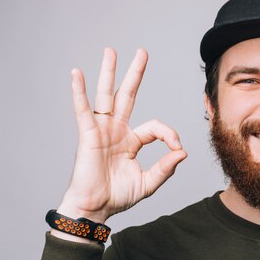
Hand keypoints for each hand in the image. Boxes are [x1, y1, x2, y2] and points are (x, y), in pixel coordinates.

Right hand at [55, 48, 186, 227]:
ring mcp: (102, 130)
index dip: (169, 134)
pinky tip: (76, 74)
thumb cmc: (118, 197)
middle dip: (135, 74)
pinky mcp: (88, 135)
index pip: (155, 127)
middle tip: (142, 52)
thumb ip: (166, 168)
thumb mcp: (148, 182)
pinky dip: (79, 92)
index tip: (177, 148)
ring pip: (106, 96)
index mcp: (131, 141)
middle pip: (127, 96)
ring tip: (110, 51)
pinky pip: (83, 110)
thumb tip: (183, 152)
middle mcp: (116, 130)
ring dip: (109, 72)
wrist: (95, 208)